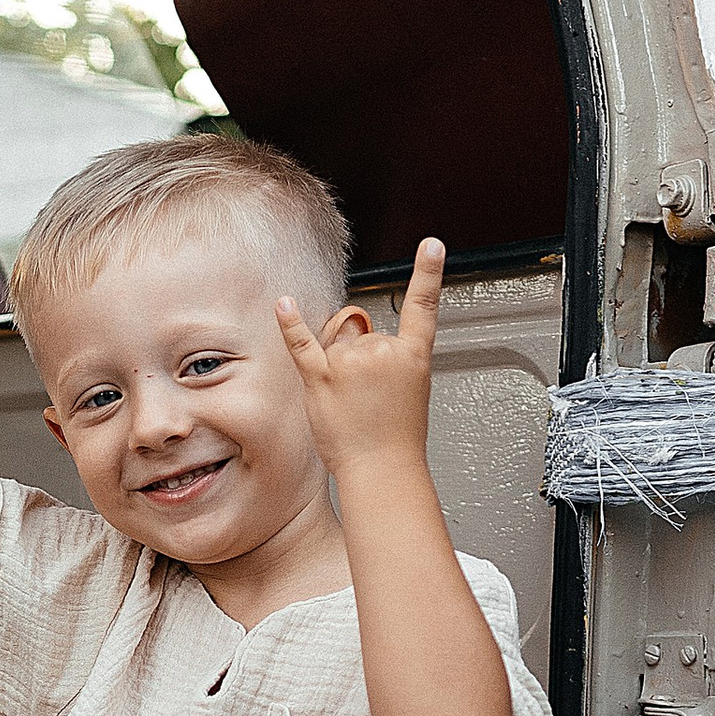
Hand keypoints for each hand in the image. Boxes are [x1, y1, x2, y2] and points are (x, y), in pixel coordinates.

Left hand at [276, 235, 445, 479]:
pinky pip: (302, 344)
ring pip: (337, 346)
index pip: (423, 306)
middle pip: (365, 335)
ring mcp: (350, 364)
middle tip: (370, 397)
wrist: (382, 469)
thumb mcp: (412, 390)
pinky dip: (290, 324)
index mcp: (413, 355)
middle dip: (362, 363)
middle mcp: (382, 352)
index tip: (430, 245)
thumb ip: (388, 357)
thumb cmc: (396, 437)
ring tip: (351, 403)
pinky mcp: (321, 377)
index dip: (428, 272)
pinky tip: (284, 304)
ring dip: (339, 371)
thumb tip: (356, 335)